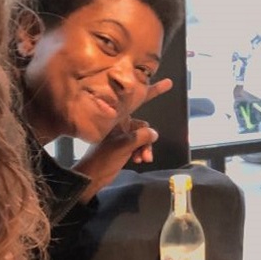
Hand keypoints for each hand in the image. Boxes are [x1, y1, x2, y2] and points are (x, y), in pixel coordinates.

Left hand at [72, 78, 172, 199]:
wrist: (92, 176)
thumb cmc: (101, 158)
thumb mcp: (123, 145)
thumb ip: (141, 137)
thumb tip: (154, 133)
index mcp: (118, 118)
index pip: (137, 102)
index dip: (153, 91)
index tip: (168, 83)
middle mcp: (121, 124)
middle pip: (143, 126)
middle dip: (149, 138)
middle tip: (153, 144)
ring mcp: (123, 135)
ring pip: (143, 138)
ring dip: (145, 148)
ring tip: (143, 158)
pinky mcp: (124, 146)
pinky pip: (139, 146)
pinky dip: (141, 152)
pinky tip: (139, 160)